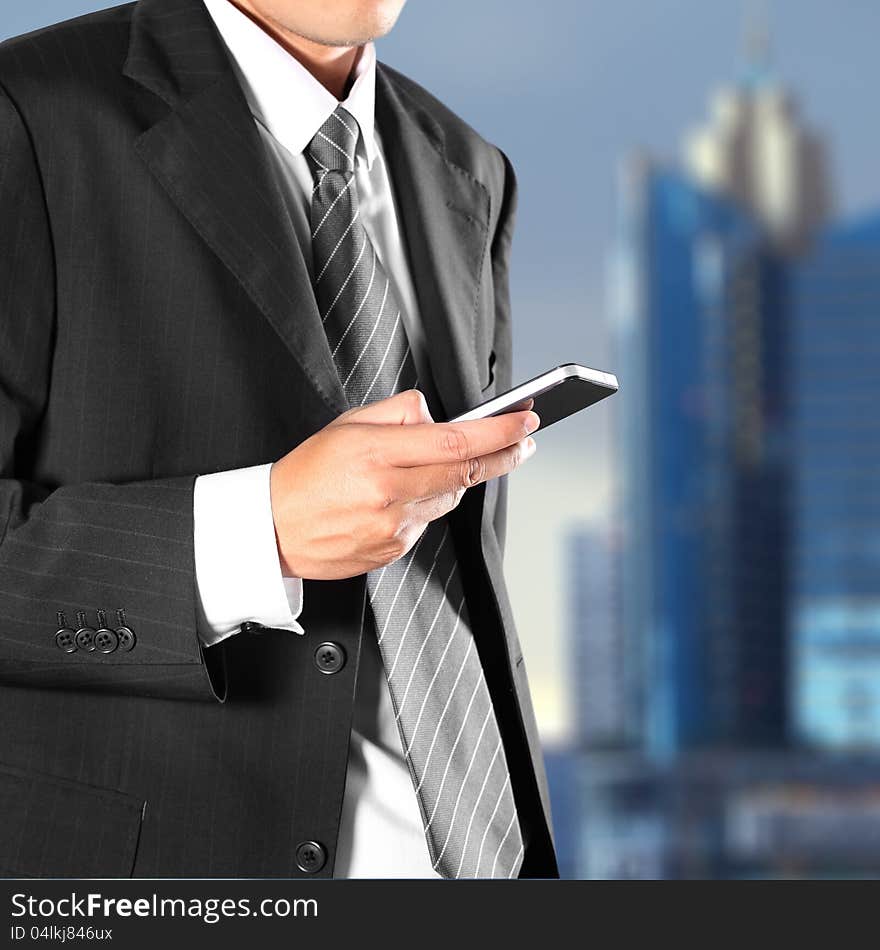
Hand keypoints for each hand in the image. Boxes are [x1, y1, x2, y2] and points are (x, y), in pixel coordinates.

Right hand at [269, 389, 538, 579]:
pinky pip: (426, 522)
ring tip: (442, 464)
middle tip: (524, 440)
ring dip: (459, 477)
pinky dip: (425, 504)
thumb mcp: (346, 425)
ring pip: (449, 498)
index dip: (499, 431)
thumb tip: (435, 415)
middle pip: (466, 472)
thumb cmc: (305, 475)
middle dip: (504, 454)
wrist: (272, 530)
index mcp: (376, 454)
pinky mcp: (393, 550)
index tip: (524, 420)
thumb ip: (397, 412)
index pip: (455, 440)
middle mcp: (388, 492)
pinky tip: (399, 497)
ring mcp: (393, 527)